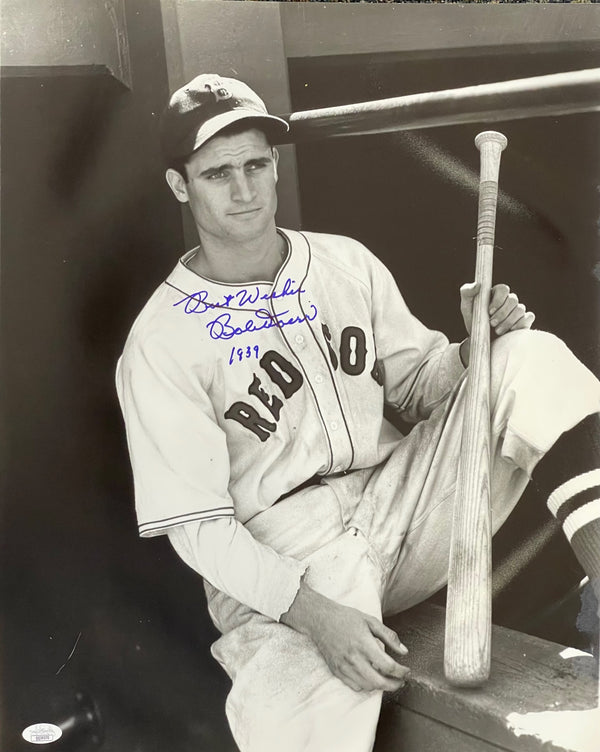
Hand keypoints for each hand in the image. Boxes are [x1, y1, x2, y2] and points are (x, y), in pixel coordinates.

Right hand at [281, 582, 409, 692]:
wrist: (320, 619)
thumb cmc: (346, 618)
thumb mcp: (370, 621)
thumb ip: (389, 636)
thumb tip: (404, 651)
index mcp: (364, 643)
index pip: (388, 666)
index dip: (401, 672)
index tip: (406, 671)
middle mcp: (353, 658)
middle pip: (379, 682)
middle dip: (394, 685)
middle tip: (401, 681)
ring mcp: (344, 666)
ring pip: (367, 686)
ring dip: (380, 686)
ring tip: (387, 679)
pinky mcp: (336, 670)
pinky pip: (354, 686)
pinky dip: (366, 685)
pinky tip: (371, 677)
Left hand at [460, 282, 534, 336]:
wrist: (480, 339)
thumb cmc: (473, 320)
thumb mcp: (466, 306)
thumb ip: (467, 292)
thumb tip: (477, 285)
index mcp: (497, 293)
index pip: (503, 289)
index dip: (498, 300)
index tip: (489, 311)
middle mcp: (509, 300)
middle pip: (513, 300)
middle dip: (502, 314)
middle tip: (492, 324)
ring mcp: (517, 310)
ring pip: (520, 309)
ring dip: (508, 321)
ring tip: (497, 331)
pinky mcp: (524, 320)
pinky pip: (528, 317)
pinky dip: (520, 323)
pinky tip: (510, 330)